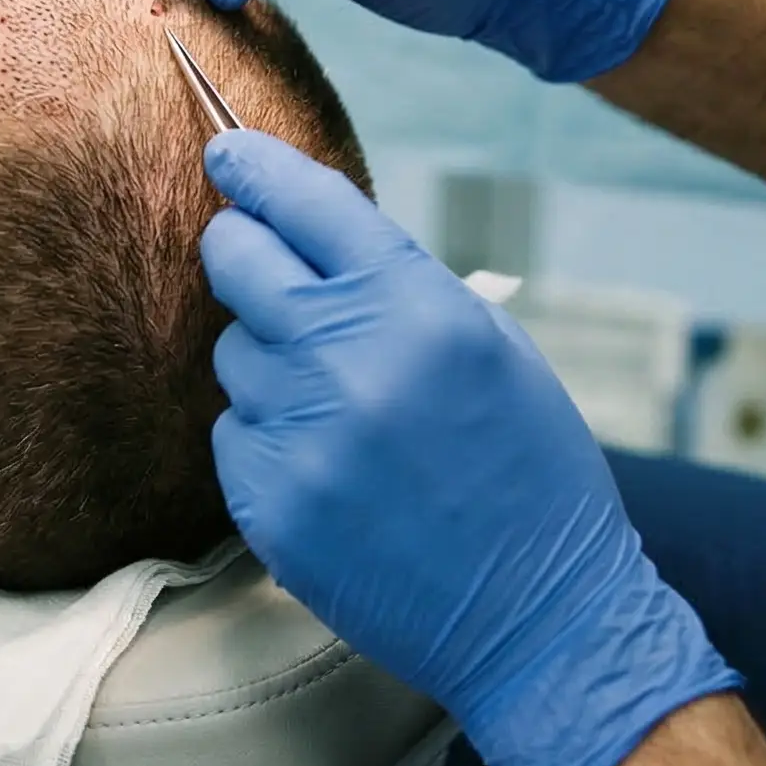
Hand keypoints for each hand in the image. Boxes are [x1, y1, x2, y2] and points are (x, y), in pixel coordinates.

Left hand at [204, 130, 739, 765]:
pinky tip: (332, 466)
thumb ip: (395, 280)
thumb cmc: (527, 468)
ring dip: (269, 359)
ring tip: (342, 406)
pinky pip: (234, 430)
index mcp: (415, 307)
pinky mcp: (269, 503)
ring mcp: (301, 434)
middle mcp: (348, 359)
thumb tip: (304, 227)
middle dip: (240, 246)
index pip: (306, 201)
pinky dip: (268, 435)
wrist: (540, 618)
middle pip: (235, 257)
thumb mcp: (488, 343)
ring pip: (233, 350)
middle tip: (257, 258)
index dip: (256, 164)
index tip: (226, 148)